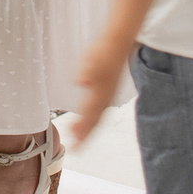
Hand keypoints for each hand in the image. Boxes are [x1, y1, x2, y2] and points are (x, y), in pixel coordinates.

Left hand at [66, 31, 129, 146]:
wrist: (119, 44)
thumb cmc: (104, 51)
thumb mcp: (92, 59)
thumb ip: (86, 71)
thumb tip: (81, 80)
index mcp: (100, 94)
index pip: (90, 116)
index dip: (82, 130)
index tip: (73, 141)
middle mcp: (105, 98)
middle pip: (95, 122)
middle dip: (86, 136)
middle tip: (76, 149)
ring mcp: (108, 96)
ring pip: (98, 118)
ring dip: (89, 130)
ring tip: (79, 139)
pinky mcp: (108, 91)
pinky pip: (100, 111)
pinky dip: (93, 120)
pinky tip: (88, 120)